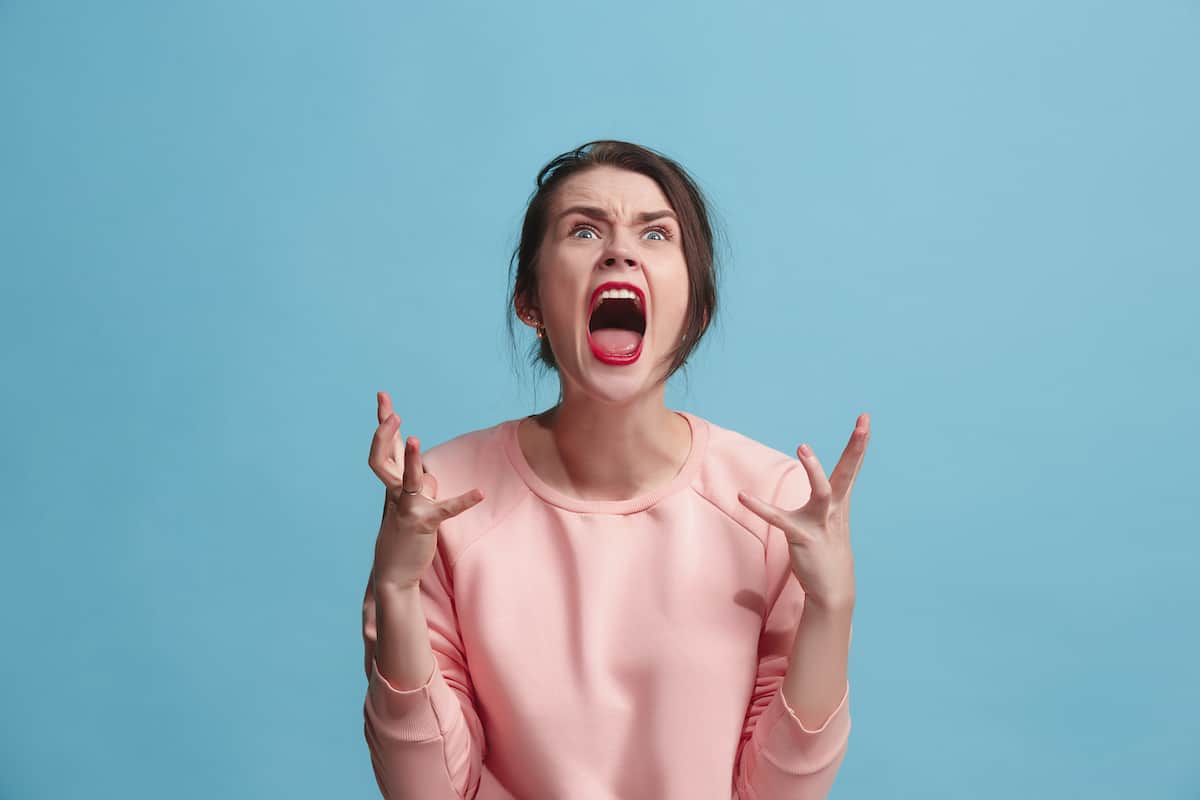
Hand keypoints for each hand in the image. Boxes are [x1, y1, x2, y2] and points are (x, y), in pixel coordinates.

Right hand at [367, 391, 484, 590]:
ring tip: (414, 439)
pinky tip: (480, 493)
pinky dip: (463, 500)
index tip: (383, 396)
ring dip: (411, 461)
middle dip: (384, 433)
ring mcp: (406, 507)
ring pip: (407, 480)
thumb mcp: (411, 504)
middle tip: (392, 412)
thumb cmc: (403, 535)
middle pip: (382, 457)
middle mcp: (394, 492)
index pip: (385, 447)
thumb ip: (421, 485)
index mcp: (392, 484)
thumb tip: (431, 476)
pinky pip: (445, 509)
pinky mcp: (423, 523)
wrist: (394, 572)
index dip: (383, 422)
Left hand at [737, 414, 869, 609]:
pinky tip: (742, 495)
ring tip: (803, 446)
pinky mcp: (802, 537)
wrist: (833, 591)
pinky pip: (778, 519)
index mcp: (840, 504)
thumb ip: (828, 503)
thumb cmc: (829, 554)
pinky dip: (759, 507)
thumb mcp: (832, 522)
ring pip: (822, 492)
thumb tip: (826, 488)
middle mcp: (835, 510)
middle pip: (848, 473)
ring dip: (814, 469)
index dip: (859, 443)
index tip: (865, 419)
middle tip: (864, 423)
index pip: (852, 467)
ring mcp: (821, 523)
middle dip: (856, 447)